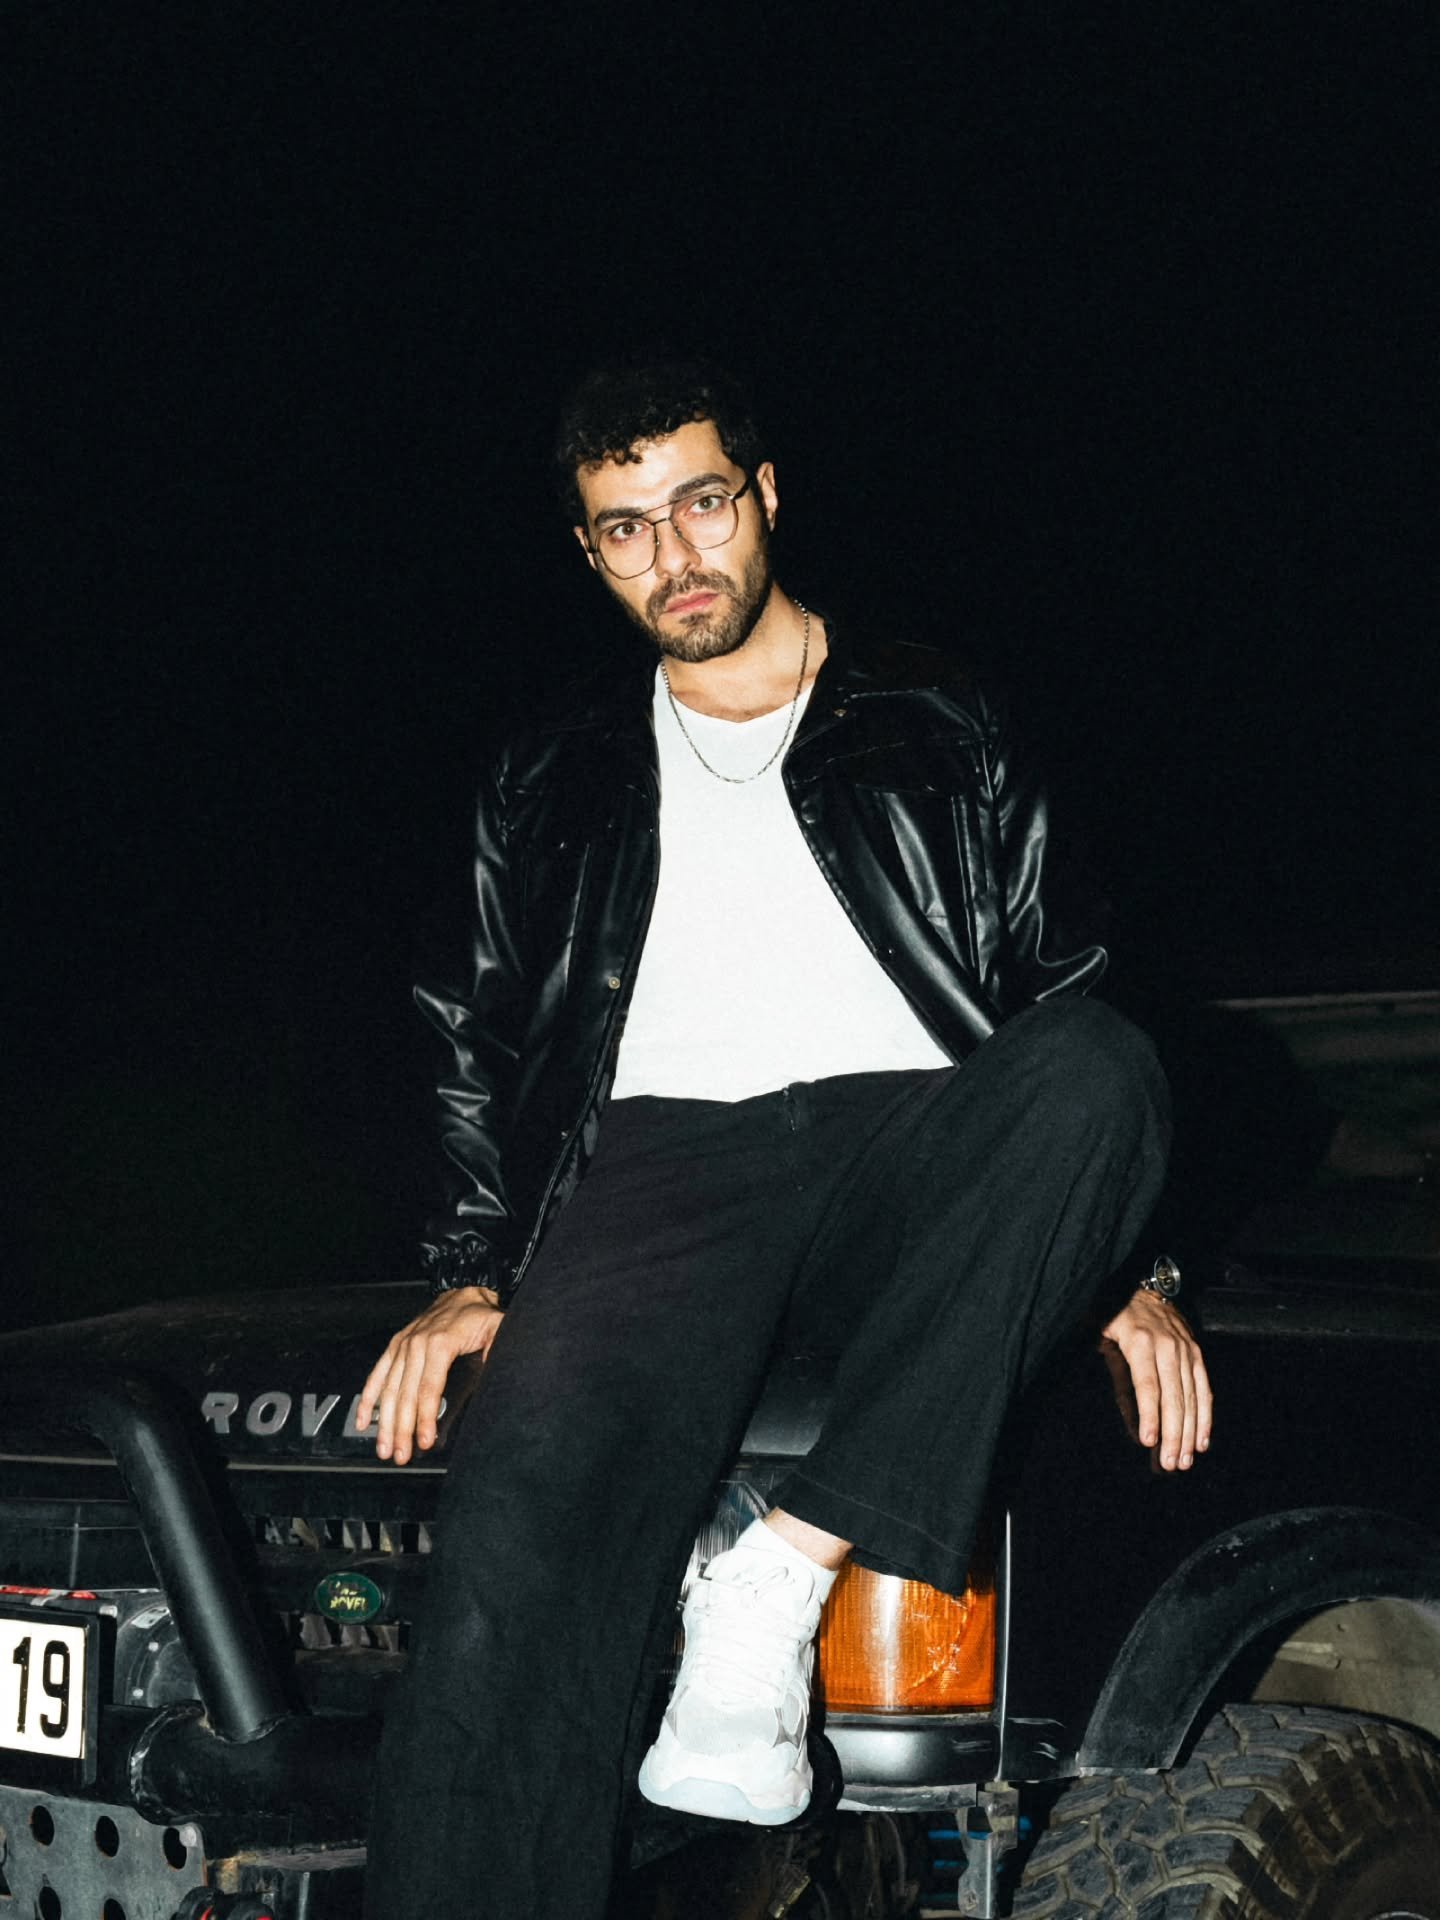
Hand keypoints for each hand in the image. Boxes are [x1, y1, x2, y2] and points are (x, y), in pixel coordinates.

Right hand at [358, 1286, 504, 1463]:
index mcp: (440, 1344)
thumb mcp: (497, 1330)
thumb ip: (496, 1352)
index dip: (425, 1418)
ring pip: (388, 1390)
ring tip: (384, 1448)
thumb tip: (497, 1376)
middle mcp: (416, 1345)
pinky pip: (376, 1375)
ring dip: (384, 1422)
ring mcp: (402, 1345)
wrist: (463, 1290)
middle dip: (402, 1429)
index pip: (429, 1389)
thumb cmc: (479, 1314)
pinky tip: (363, 1421)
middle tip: (401, 1456)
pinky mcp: (395, 1346)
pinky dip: (367, 1399)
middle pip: (405, 1395)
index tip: (424, 1441)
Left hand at [1099, 1289, 1212, 1471]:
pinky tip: (1201, 1440)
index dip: (1149, 1415)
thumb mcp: (1102, 1336)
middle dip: (1172, 1433)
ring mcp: (1185, 1349)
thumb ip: (1116, 1373)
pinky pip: (1204, 1388)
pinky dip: (1205, 1416)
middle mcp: (1167, 1346)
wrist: (1139, 1284)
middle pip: (1174, 1396)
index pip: (1147, 1385)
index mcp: (1140, 1341)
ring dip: (1190, 1432)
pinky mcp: (1196, 1352)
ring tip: (1185, 1460)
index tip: (1148, 1442)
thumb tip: (1128, 1415)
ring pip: (1192, 1397)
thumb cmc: (1113, 1315)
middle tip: (1169, 1463)